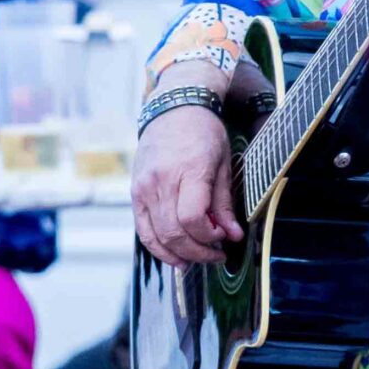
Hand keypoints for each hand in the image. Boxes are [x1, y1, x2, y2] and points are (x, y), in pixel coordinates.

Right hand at [132, 106, 241, 266]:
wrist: (173, 108)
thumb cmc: (204, 133)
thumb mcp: (224, 163)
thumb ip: (224, 203)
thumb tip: (233, 235)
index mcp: (189, 171)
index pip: (192, 218)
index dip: (209, 237)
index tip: (224, 237)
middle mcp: (161, 181)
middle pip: (174, 232)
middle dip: (198, 252)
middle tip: (217, 255)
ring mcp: (144, 188)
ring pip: (156, 236)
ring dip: (178, 255)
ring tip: (197, 259)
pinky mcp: (135, 193)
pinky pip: (143, 229)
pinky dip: (158, 247)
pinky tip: (174, 255)